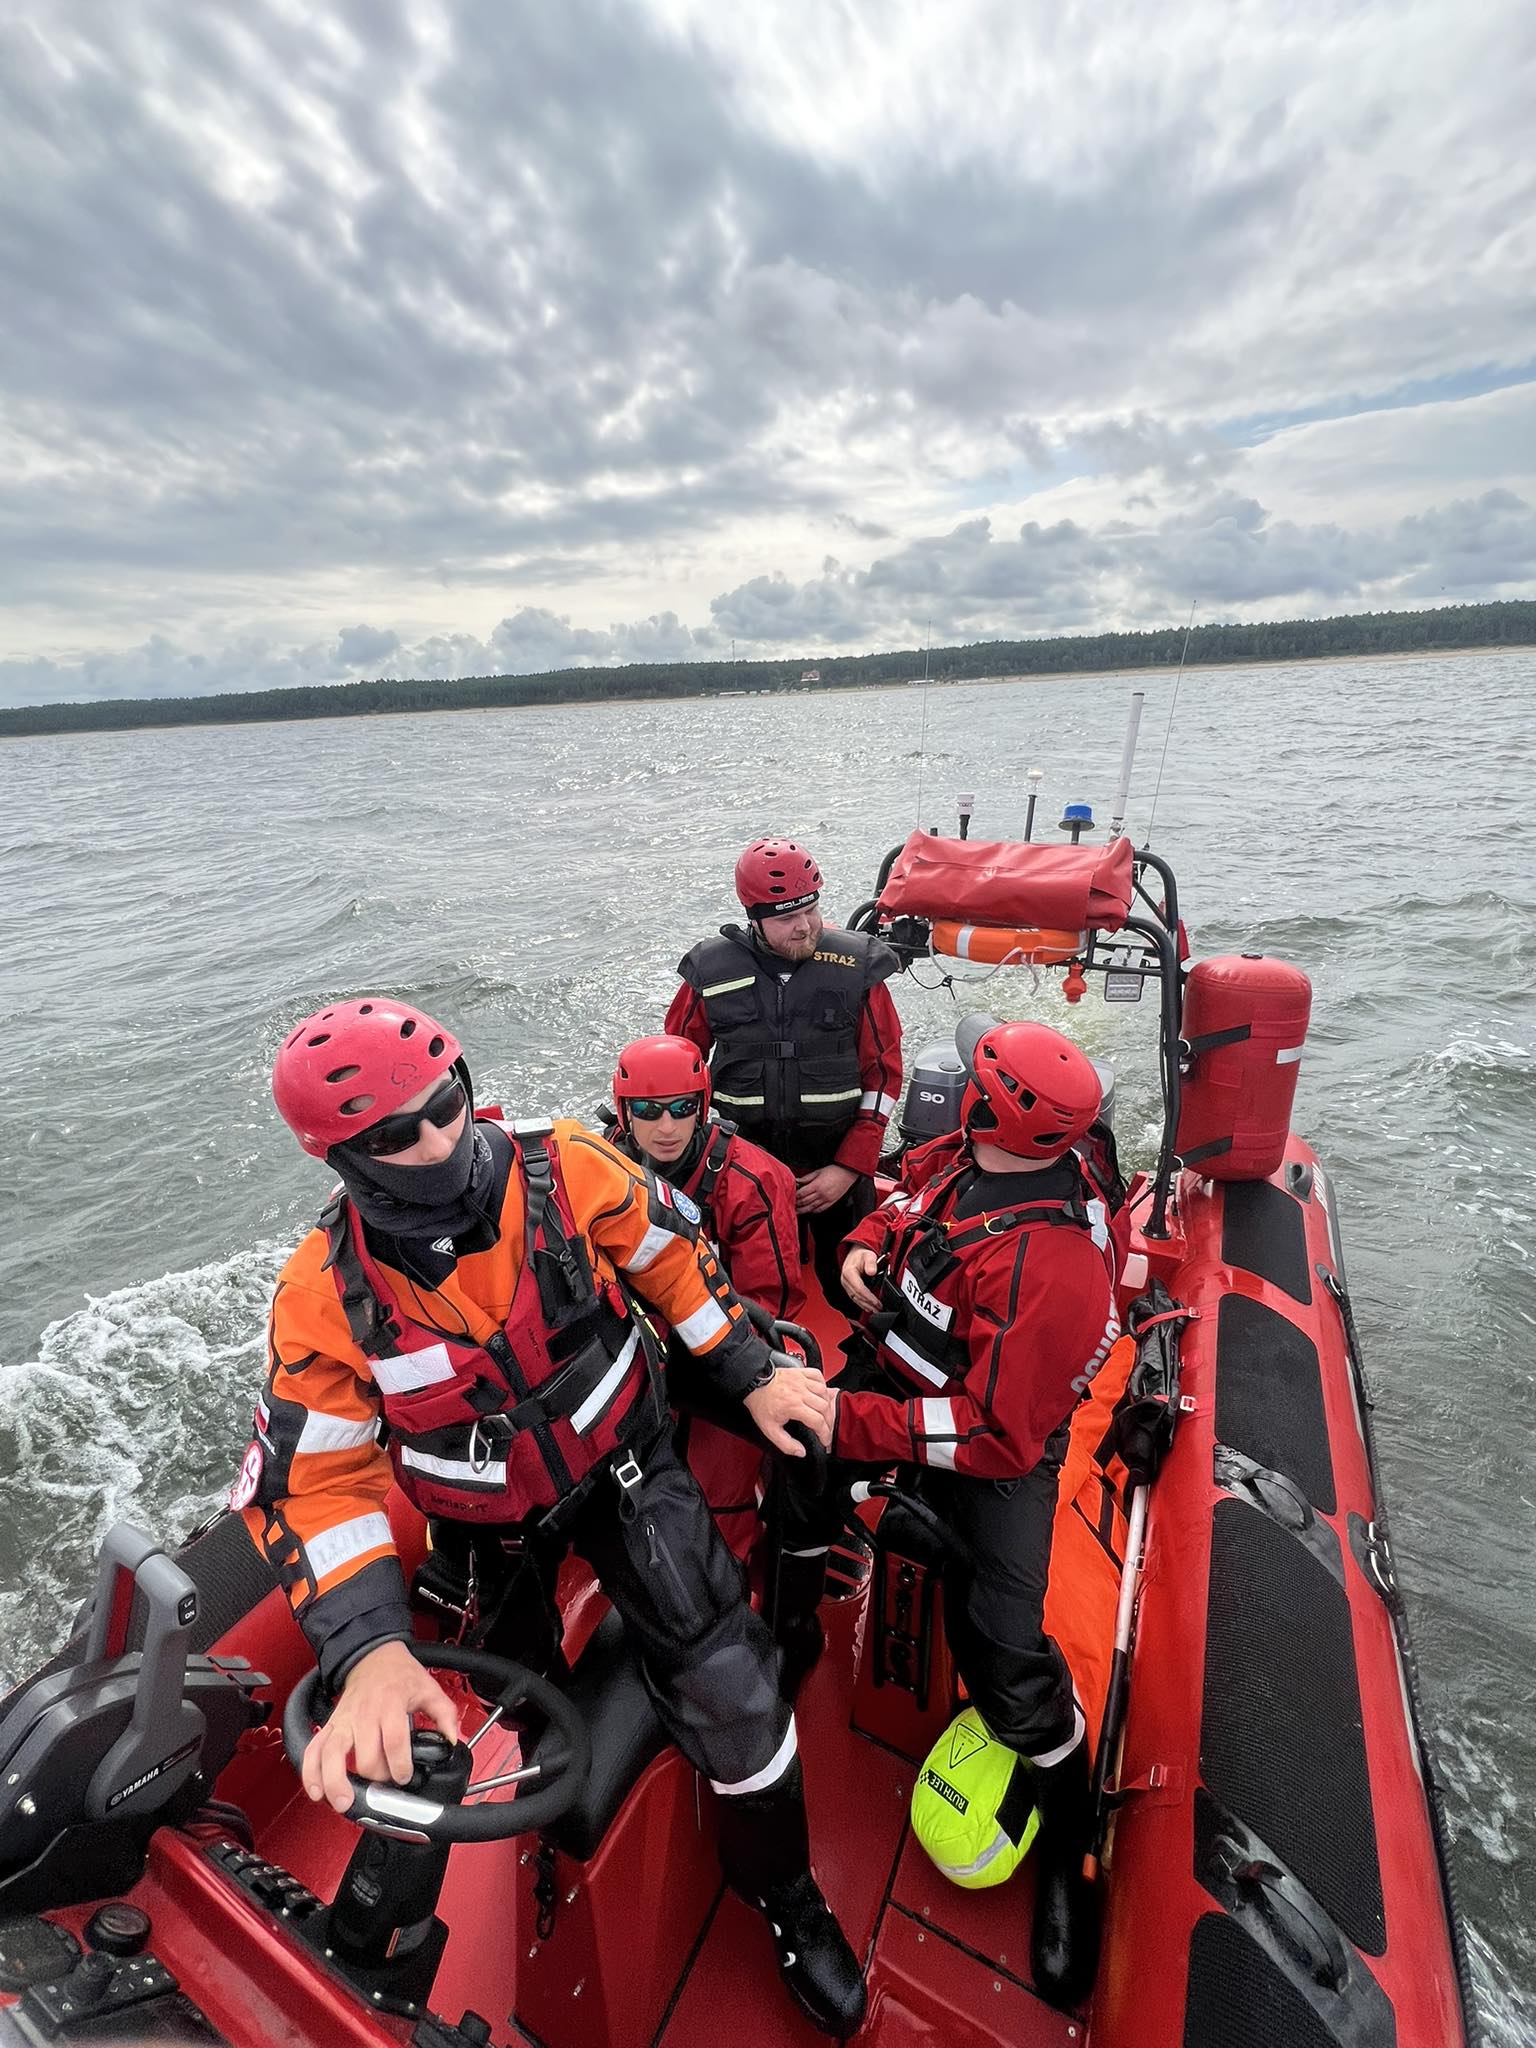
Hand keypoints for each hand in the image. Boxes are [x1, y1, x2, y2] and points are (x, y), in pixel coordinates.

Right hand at [302, 1640, 460, 1813]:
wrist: (374, 1657)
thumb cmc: (400, 1675)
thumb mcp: (429, 1689)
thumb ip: (445, 1715)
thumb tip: (452, 1741)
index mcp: (390, 1705)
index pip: (394, 1742)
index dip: (400, 1766)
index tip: (405, 1776)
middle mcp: (364, 1715)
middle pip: (365, 1757)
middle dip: (376, 1779)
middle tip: (384, 1787)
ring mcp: (344, 1721)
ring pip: (332, 1755)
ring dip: (335, 1782)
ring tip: (341, 1802)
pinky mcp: (331, 1725)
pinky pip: (314, 1749)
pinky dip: (310, 1771)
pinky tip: (316, 1790)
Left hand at [744, 1365, 834, 1454]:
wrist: (752, 1383)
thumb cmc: (760, 1404)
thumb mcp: (770, 1430)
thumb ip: (786, 1444)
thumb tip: (800, 1452)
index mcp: (793, 1406)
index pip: (818, 1422)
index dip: (825, 1434)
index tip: (825, 1440)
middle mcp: (800, 1392)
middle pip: (824, 1408)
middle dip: (829, 1421)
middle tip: (826, 1429)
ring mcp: (801, 1380)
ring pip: (823, 1392)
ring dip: (827, 1404)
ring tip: (824, 1413)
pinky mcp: (800, 1372)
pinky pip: (818, 1376)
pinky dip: (822, 1385)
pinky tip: (820, 1393)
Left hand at [795, 1163, 856, 1213]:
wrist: (848, 1174)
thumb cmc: (834, 1171)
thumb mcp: (818, 1171)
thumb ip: (807, 1178)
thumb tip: (797, 1181)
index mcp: (817, 1185)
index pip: (801, 1194)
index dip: (794, 1196)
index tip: (790, 1196)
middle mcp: (821, 1194)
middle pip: (805, 1202)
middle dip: (796, 1204)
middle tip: (790, 1205)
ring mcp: (826, 1200)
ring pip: (811, 1208)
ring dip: (802, 1210)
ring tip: (796, 1211)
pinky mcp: (831, 1203)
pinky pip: (820, 1210)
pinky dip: (813, 1211)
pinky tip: (808, 1211)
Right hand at [840, 1246, 881, 1313]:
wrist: (855, 1254)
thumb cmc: (862, 1255)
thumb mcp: (869, 1255)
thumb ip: (871, 1263)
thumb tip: (872, 1272)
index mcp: (849, 1272)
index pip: (859, 1288)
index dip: (868, 1297)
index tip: (877, 1302)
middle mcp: (845, 1280)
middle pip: (857, 1296)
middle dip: (868, 1303)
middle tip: (878, 1308)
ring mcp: (846, 1285)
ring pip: (855, 1299)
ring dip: (865, 1305)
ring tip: (875, 1310)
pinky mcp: (848, 1288)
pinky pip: (855, 1298)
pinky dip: (862, 1304)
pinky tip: (868, 1307)